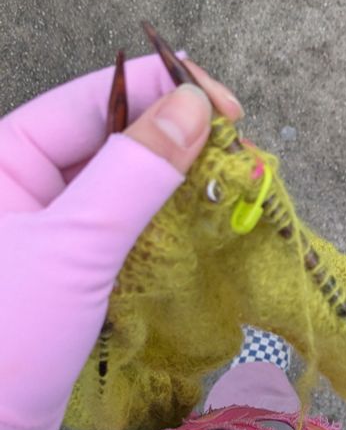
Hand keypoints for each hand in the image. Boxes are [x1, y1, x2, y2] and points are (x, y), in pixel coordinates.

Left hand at [0, 52, 242, 429]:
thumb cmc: (7, 338)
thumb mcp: (74, 247)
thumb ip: (134, 172)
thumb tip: (193, 103)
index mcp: (4, 156)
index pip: (93, 97)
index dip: (164, 91)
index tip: (229, 109)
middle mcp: (20, 182)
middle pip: (108, 134)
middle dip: (174, 136)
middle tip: (238, 152)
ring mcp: (45, 228)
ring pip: (119, 182)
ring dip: (173, 180)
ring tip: (229, 182)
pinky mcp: (66, 271)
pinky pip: (120, 228)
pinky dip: (161, 223)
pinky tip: (198, 223)